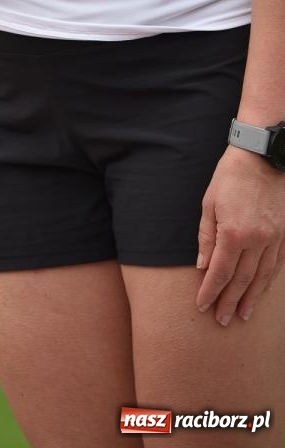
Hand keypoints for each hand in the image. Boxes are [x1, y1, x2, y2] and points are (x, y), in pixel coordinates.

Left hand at [196, 146, 284, 324]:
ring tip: (242, 315)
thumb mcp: (209, 203)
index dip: (211, 291)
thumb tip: (202, 266)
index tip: (203, 306)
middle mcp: (256, 241)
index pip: (220, 272)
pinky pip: (276, 266)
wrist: (262, 158)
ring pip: (261, 278)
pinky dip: (267, 283)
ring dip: (250, 299)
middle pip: (241, 280)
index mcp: (233, 233)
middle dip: (229, 302)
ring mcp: (273, 240)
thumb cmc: (230, 177)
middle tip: (222, 320)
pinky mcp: (283, 236)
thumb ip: (206, 237)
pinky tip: (261, 293)